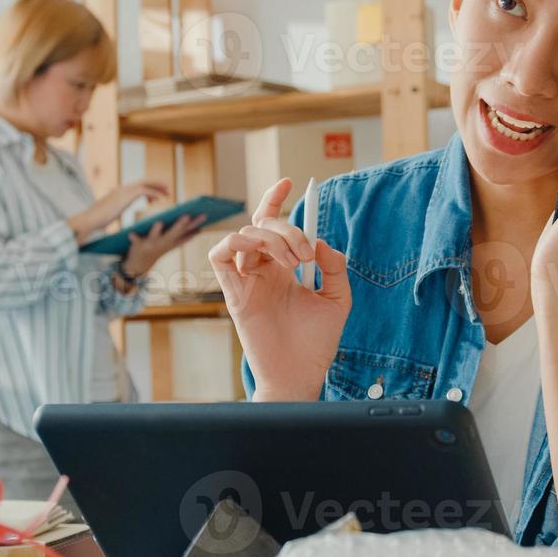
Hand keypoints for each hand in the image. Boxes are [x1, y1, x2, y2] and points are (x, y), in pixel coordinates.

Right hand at [68, 180, 170, 243]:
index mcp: (118, 192)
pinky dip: (155, 194)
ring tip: (168, 192)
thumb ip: (114, 211)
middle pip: (143, 182)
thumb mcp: (108, 214)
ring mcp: (124, 190)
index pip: (136, 187)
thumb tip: (114, 215)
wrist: (90, 220)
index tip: (156, 196)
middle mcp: (122, 188)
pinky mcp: (127, 195)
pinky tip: (162, 199)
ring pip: (146, 184)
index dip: (148, 190)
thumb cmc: (96, 221)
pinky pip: (145, 191)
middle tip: (167, 188)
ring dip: (158, 188)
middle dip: (156, 184)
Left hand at [120, 214, 208, 279]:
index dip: (196, 222)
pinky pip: (135, 240)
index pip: (187, 230)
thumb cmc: (158, 249)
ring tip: (159, 222)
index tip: (205, 214)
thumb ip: (186, 237)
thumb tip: (200, 230)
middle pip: (173, 233)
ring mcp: (152, 244)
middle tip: (187, 216)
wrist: (140, 264)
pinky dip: (133, 237)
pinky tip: (130, 233)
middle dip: (180, 225)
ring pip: (155, 236)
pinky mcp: (138, 244)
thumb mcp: (173, 243)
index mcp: (172, 240)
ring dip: (157, 230)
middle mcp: (164, 242)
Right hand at [208, 177, 351, 400]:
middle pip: (261, 225)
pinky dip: (235, 243)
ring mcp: (246, 281)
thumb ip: (335, 267)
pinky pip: (219, 255)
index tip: (290, 182)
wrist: (301, 374)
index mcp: (283, 268)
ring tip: (294, 262)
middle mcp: (262, 270)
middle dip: (286, 227)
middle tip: (307, 252)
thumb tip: (321, 242)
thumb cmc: (317, 343)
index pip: (272, 225)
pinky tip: (262, 257)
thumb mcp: (338, 299)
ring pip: (244, 235)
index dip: (275, 199)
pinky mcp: (233, 294)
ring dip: (270, 238)